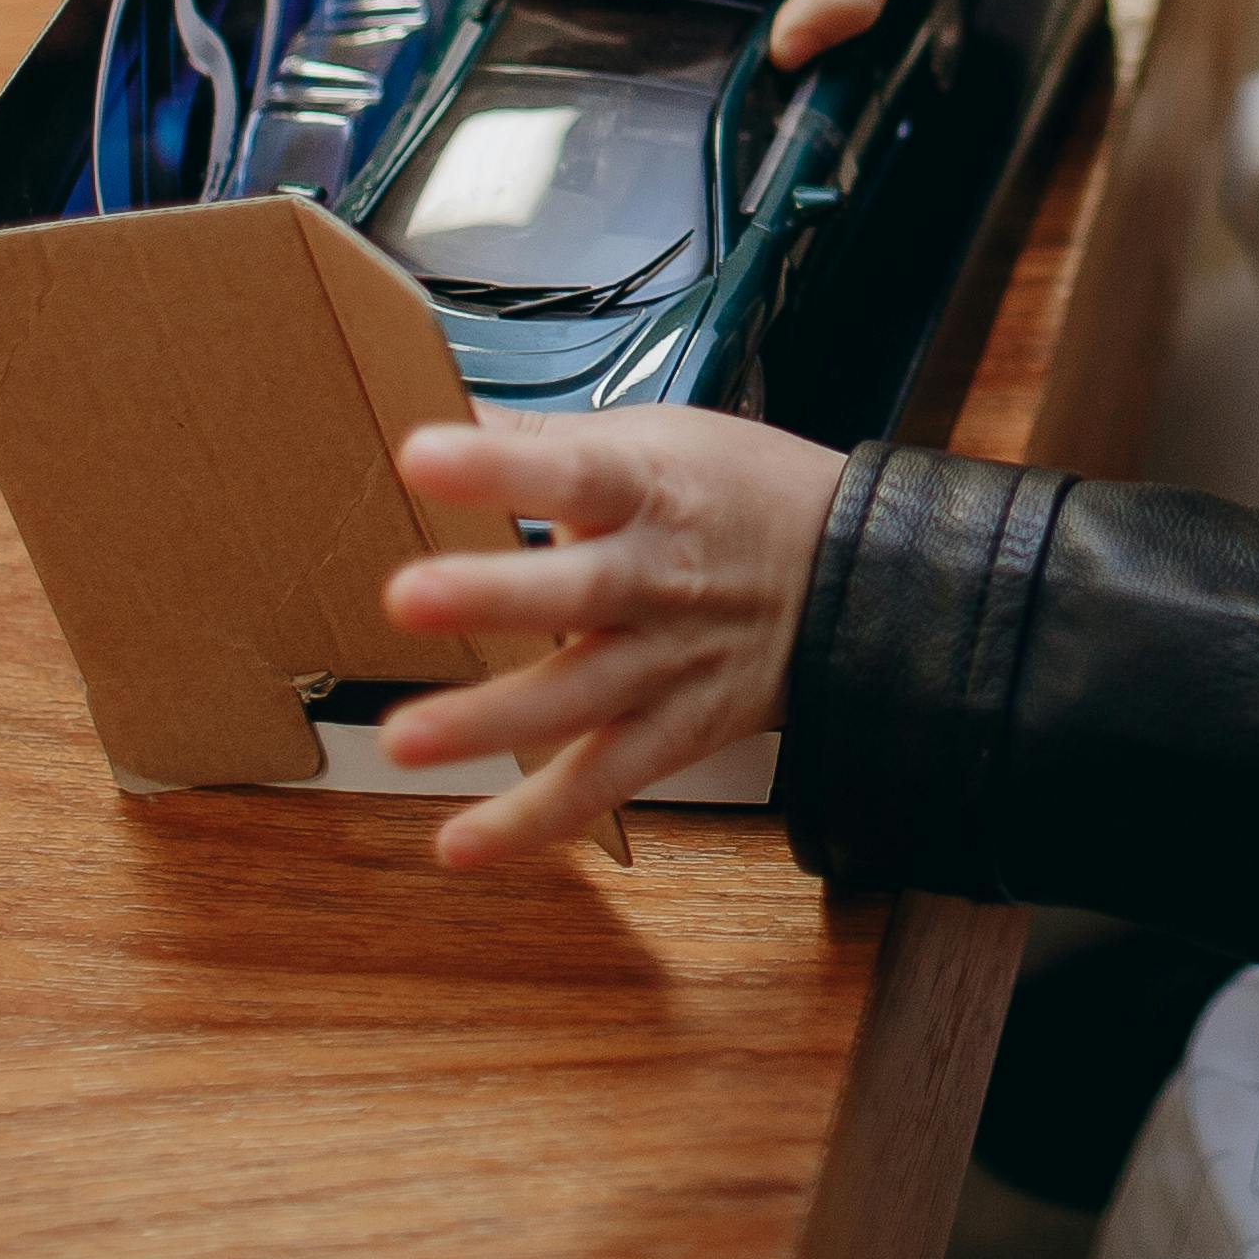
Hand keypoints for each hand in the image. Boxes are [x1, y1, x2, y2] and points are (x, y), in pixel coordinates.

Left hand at [377, 406, 843, 865]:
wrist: (856, 571)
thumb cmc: (738, 494)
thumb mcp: (658, 438)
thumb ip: (546, 441)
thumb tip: (441, 413)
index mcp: (650, 489)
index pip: (574, 470)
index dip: (499, 466)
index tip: (419, 456)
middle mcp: (657, 578)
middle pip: (575, 588)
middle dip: (492, 594)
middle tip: (407, 596)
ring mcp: (667, 662)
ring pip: (578, 695)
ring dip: (489, 720)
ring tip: (402, 739)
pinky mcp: (675, 731)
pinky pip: (602, 781)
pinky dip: (534, 818)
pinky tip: (460, 845)